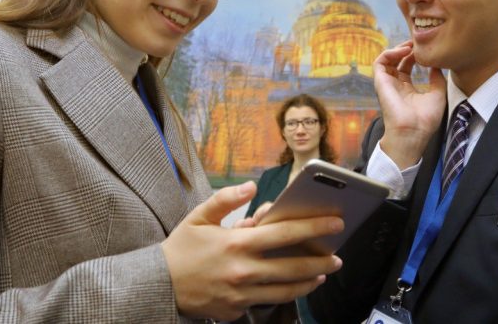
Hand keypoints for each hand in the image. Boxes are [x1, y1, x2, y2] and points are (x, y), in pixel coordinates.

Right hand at [162, 182, 343, 320]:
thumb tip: (252, 186)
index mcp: (236, 243)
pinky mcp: (236, 310)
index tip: (335, 222)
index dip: (314, 227)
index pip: (285, 233)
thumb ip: (226, 199)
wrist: (158, 285)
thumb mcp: (198, 217)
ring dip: (308, 282)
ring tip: (322, 274)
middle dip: (321, 261)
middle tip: (338, 257)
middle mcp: (243, 270)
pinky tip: (295, 287)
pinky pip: (267, 301)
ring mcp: (241, 294)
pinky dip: (284, 294)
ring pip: (285, 290)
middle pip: (293, 267)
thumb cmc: (181, 248)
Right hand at [373, 41, 446, 167]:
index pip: (407, 66)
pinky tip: (403, 51)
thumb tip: (437, 66)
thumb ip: (437, 79)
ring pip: (386, 60)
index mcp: (407, 89)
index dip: (415, 55)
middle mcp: (396, 85)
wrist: (413, 131)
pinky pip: (379, 62)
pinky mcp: (380, 82)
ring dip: (397, 49)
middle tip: (418, 42)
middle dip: (406, 48)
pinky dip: (389, 53)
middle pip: (396, 60)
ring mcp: (387, 84)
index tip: (426, 48)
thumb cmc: (425, 119)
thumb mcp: (437, 95)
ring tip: (410, 46)